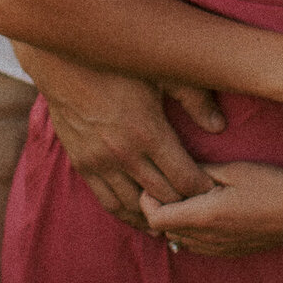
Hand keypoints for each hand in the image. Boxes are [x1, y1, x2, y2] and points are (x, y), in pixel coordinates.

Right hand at [32, 55, 223, 227]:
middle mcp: (124, 154)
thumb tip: (219, 126)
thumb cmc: (118, 63)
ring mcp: (101, 163)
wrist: (63, 62)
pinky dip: (128, 214)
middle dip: (186, 206)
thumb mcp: (161, 73)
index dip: (204, 189)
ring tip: (175, 220)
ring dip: (157, 217)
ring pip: (135, 207)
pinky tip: (142, 216)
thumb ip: (194, 98)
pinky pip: (107, 202)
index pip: (185, 179)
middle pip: (164, 197)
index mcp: (148, 133)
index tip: (216, 191)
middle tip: (201, 209)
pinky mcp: (83, 165)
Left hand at [140, 161, 282, 256]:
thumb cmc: (272, 184)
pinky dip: (193, 231)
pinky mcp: (232, 253)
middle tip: (169, 184)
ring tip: (188, 196)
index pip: (156, 218)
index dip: (148, 199)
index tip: (156, 181)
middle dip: (161, 208)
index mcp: (205, 216)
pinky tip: (207, 210)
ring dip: (177, 220)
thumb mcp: (234, 170)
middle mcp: (209, 239)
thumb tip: (173, 169)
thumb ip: (200, 172)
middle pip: (165, 230)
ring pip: (180, 240)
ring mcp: (221, 250)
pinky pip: (198, 246)